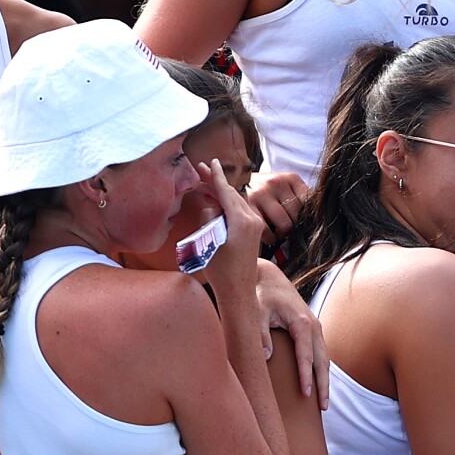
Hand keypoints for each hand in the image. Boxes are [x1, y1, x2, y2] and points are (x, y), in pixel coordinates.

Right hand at [192, 159, 265, 292]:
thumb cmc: (221, 271)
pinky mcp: (253, 232)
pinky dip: (226, 205)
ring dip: (220, 194)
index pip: (226, 192)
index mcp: (241, 220)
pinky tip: (215, 204)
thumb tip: (212, 205)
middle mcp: (252, 219)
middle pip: (231, 194)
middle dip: (215, 183)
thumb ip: (209, 217)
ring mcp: (254, 226)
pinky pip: (238, 211)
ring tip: (203, 188)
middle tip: (200, 171)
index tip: (210, 162)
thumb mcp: (208, 241)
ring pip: (235, 202)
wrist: (238, 291)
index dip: (215, 176)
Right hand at [244, 171, 311, 245]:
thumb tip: (317, 215)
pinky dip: (270, 238)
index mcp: (290, 178)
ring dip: (282, 233)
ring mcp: (261, 193)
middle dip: (293, 225)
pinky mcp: (248, 206)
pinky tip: (268, 235)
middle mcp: (276, 182)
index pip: (309, 202)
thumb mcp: (283, 187)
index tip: (300, 221)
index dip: (306, 216)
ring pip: (285, 224)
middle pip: (297, 215)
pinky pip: (268, 230)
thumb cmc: (264, 191)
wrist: (235, 183)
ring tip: (277, 233)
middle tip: (286, 229)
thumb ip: (298, 197)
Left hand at [253, 259, 329, 406]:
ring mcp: (315, 327)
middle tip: (322, 408)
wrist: (269, 278)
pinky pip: (320, 353)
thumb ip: (260, 334)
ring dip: (325, 380)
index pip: (306, 355)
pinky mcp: (312, 329)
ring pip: (324, 358)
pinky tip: (318, 384)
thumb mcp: (256, 311)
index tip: (306, 394)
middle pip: (322, 361)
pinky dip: (321, 370)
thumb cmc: (261, 295)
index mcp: (302, 323)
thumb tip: (266, 356)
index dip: (306, 376)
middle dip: (323, 385)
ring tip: (322, 403)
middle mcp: (313, 326)